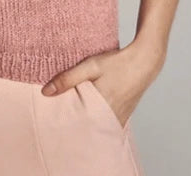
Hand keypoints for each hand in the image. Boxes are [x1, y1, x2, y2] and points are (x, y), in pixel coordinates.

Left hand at [40, 38, 164, 127]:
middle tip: (59, 121)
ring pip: (97, 126)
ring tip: (73, 117)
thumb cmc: (117, 63)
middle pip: (87, 127)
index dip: (65, 124)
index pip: (78, 124)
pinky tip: (90, 112)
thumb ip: (68, 79)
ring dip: (86, 122)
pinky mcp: (123, 115)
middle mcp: (111, 118)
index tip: (52, 122)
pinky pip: (106, 123)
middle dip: (74, 125)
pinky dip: (97, 120)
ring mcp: (119, 118)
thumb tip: (45, 92)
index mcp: (101, 108)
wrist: (145, 62)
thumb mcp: (90, 67)